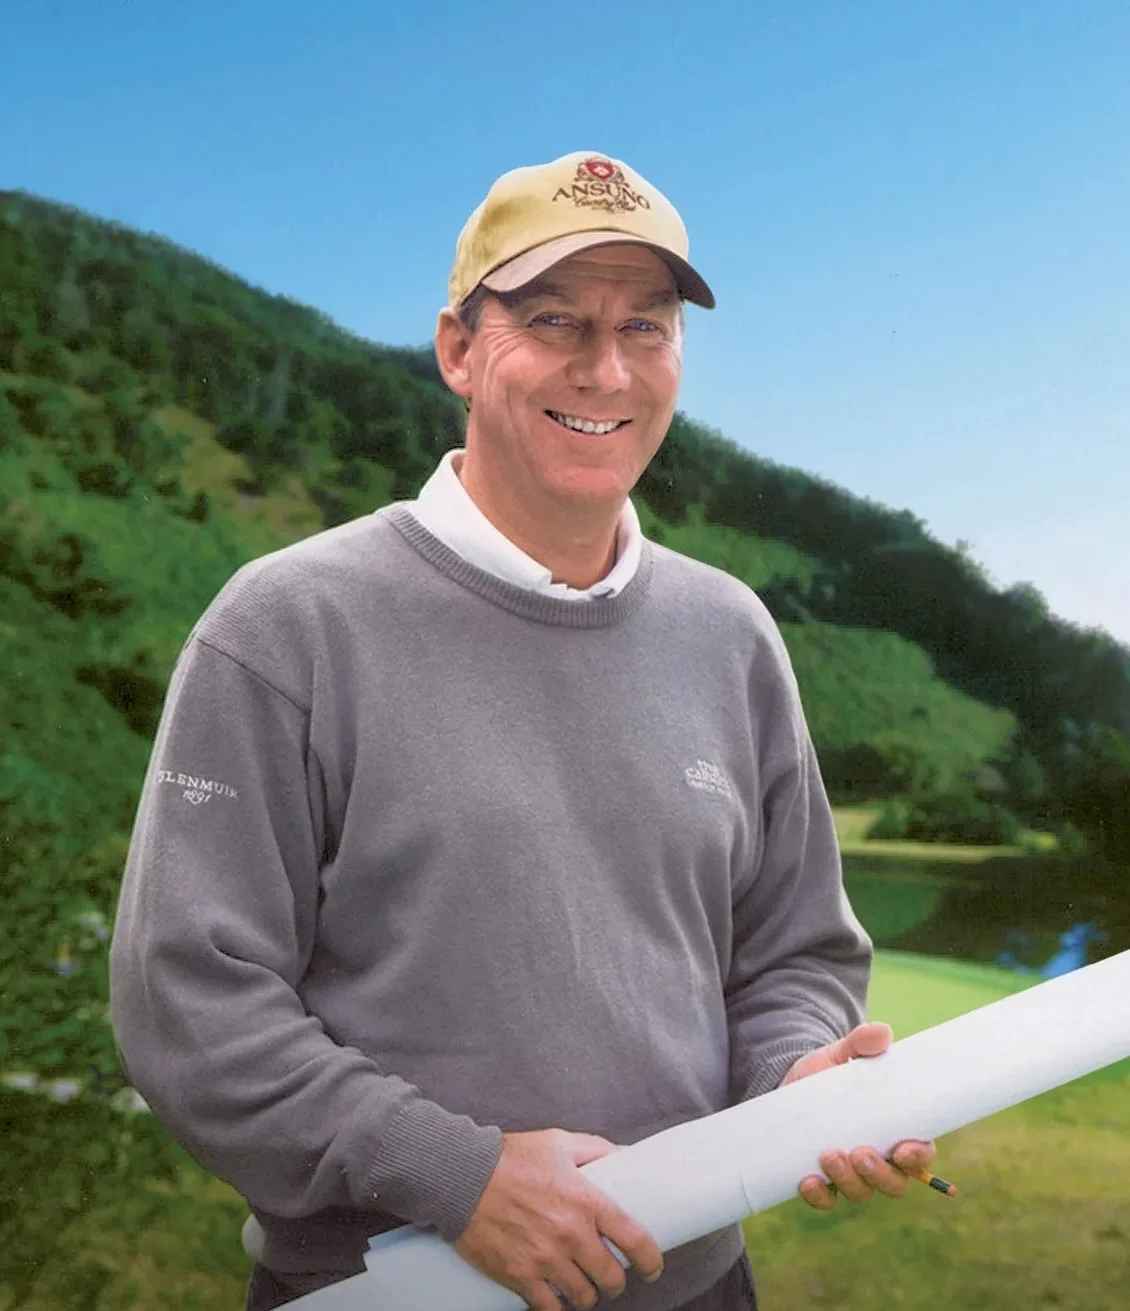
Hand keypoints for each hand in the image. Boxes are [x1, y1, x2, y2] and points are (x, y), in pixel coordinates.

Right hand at [455, 1127, 664, 1310]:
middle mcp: (571, 1234)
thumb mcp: (559, 1142)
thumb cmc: (511, 1157)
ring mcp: (545, 1259)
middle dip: (615, 1280)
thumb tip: (624, 1155)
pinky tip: (556, 1298)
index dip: (652, 1260)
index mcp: (587, 1200)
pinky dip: (556, 1307)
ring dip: (587, 1294)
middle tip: (609, 1275)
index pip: (635, 1240)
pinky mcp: (520, 1276)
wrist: (463, 1177)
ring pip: (584, 1297)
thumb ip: (595, 1149)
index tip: (652, 1266)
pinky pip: (550, 1309)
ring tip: (582, 1285)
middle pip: (612, 1277)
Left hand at [780, 1021, 935, 1209]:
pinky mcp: (821, 1178)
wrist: (791, 1081)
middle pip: (893, 1183)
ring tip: (829, 1155)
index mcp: (895, 1131)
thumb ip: (862, 1042)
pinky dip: (819, 1196)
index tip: (903, 1150)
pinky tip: (808, 1181)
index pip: (919, 1154)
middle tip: (860, 1154)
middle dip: (880, 1175)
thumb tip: (881, 1032)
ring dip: (849, 1181)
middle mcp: (878, 1158)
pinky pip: (826, 1199)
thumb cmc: (829, 1071)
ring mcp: (850, 1172)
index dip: (918, 1158)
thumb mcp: (843, 1053)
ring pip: (861, 1192)